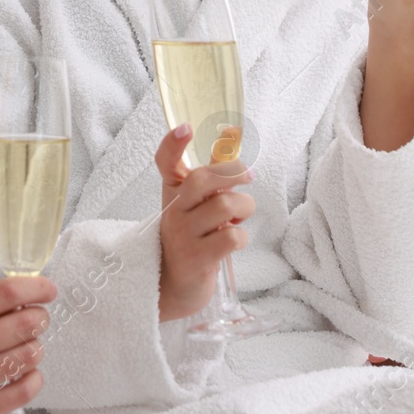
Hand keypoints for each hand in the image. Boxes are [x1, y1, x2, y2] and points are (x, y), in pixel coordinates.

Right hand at [0, 276, 56, 413]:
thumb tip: (5, 300)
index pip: (3, 294)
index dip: (34, 287)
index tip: (47, 289)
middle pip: (20, 325)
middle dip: (39, 317)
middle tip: (39, 317)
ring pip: (23, 358)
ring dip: (35, 347)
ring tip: (30, 344)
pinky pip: (15, 395)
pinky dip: (31, 380)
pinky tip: (29, 373)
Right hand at [154, 124, 254, 322]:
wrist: (170, 285)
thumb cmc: (190, 237)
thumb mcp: (196, 204)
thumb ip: (213, 174)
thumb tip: (230, 134)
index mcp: (173, 192)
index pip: (165, 162)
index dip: (173, 143)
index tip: (185, 127)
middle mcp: (174, 210)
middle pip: (202, 179)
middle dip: (233, 172)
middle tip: (248, 177)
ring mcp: (184, 235)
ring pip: (224, 205)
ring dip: (244, 207)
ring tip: (239, 216)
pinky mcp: (198, 259)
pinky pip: (231, 237)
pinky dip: (242, 236)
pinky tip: (234, 240)